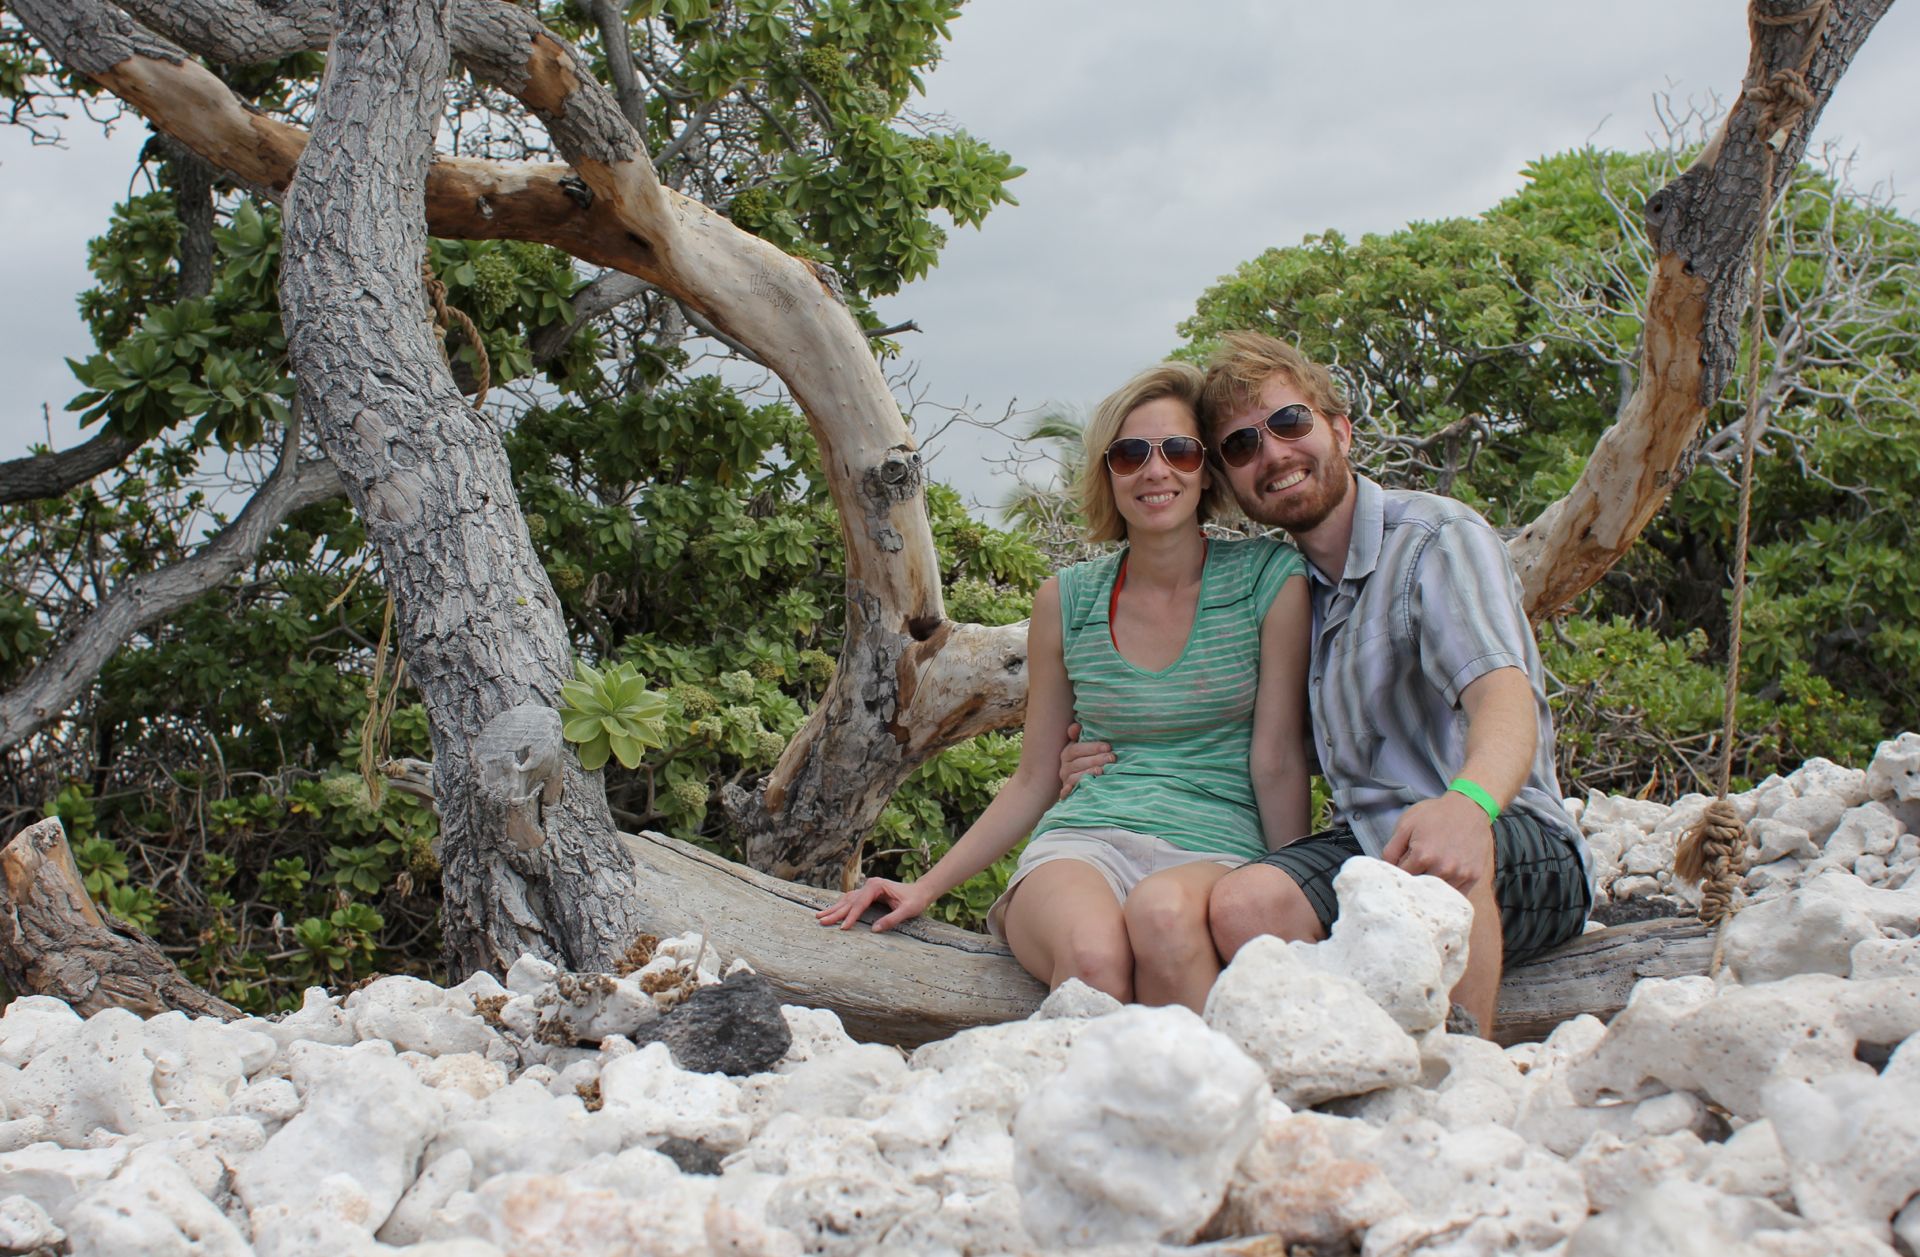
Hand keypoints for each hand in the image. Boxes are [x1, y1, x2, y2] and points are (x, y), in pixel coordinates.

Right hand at [814, 877, 930, 932]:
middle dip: (835, 912)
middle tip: (821, 921)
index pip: (860, 903)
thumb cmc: (915, 900)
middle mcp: (869, 885)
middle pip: (849, 901)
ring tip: (819, 916)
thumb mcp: (907, 911)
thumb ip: (892, 919)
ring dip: (834, 908)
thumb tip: (874, 929)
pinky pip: (851, 900)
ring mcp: (867, 888)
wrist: (921, 891)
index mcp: (877, 886)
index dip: (851, 916)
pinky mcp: (868, 893)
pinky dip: (841, 907)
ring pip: (847, 900)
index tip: (842, 928)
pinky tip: (831, 911)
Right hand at [1059, 722, 1114, 799]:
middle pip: (1078, 763)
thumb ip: (1079, 735)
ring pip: (1075, 777)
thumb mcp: (1082, 746)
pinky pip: (1069, 791)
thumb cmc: (1085, 760)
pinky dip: (1073, 789)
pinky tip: (1085, 786)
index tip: (1108, 747)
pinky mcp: (1068, 792)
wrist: (1076, 780)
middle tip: (1112, 758)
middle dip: (1096, 760)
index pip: (1077, 749)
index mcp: (1067, 753)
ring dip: (1089, 773)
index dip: (1092, 747)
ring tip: (1103, 771)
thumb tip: (1076, 726)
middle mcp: (1065, 767)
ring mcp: (1066, 780)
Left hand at [1380, 793, 1493, 892]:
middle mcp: (1442, 868)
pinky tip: (1444, 885)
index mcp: (1422, 856)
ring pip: (1438, 895)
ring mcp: (1460, 874)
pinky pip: (1457, 895)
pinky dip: (1449, 894)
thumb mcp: (1406, 824)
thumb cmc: (1435, 814)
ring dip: (1431, 891)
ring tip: (1428, 879)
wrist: (1469, 807)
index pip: (1402, 878)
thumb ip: (1391, 850)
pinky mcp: (1473, 876)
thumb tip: (1386, 870)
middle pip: (1420, 890)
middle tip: (1413, 877)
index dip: (1399, 875)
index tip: (1399, 873)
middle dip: (1414, 884)